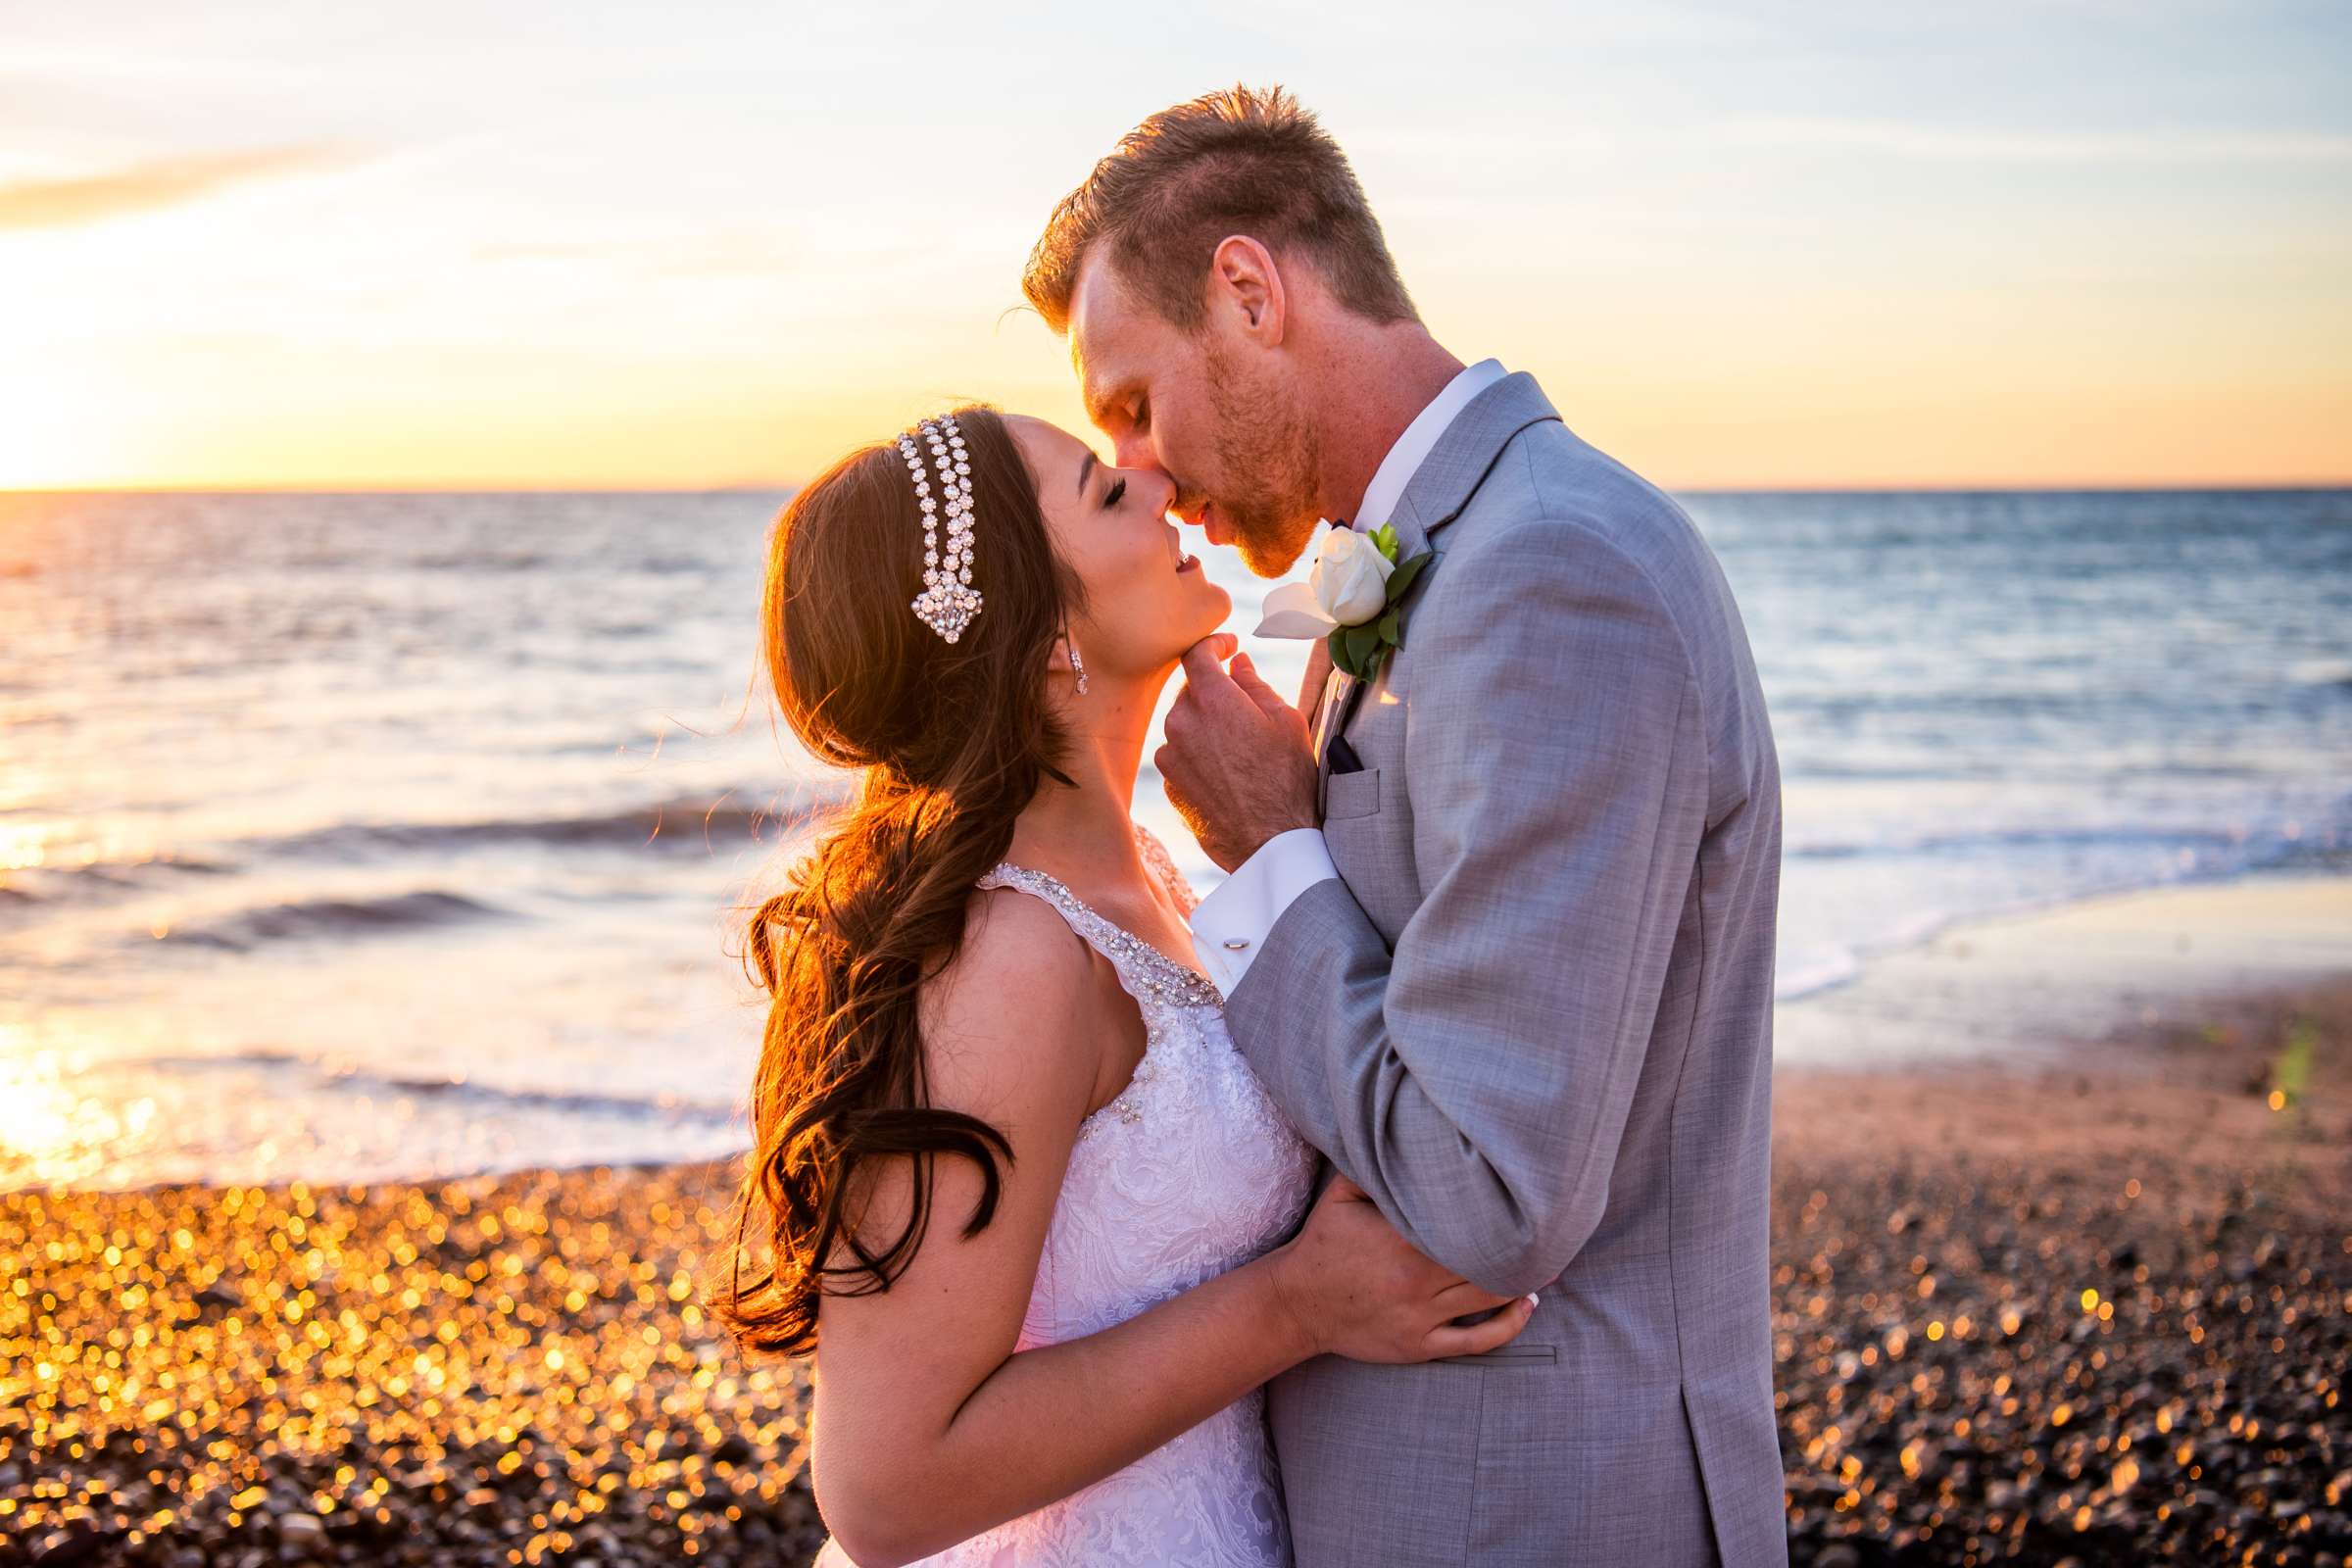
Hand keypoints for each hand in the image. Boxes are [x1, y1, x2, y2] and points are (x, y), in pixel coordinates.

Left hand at [1157, 635, 1318, 872]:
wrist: (1269, 842)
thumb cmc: (1287, 780)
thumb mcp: (1286, 722)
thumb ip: (1255, 685)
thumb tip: (1238, 663)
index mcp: (1212, 699)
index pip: (1197, 653)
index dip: (1213, 644)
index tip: (1228, 647)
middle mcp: (1181, 723)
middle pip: (1190, 691)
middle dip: (1214, 692)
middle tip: (1245, 709)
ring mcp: (1170, 756)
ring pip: (1183, 726)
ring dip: (1205, 726)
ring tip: (1239, 751)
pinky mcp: (1169, 785)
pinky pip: (1179, 757)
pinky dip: (1197, 756)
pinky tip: (1226, 774)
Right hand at [1262, 1175, 1536, 1364]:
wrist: (1296, 1305)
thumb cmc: (1322, 1243)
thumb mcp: (1340, 1195)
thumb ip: (1375, 1166)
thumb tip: (1408, 1131)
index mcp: (1399, 1240)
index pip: (1463, 1223)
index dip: (1496, 1212)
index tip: (1525, 1197)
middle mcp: (1414, 1281)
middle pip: (1484, 1260)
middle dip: (1521, 1245)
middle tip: (1555, 1227)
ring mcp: (1420, 1317)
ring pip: (1487, 1297)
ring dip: (1523, 1280)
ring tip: (1549, 1261)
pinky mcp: (1421, 1346)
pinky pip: (1477, 1341)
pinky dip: (1509, 1324)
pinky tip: (1528, 1305)